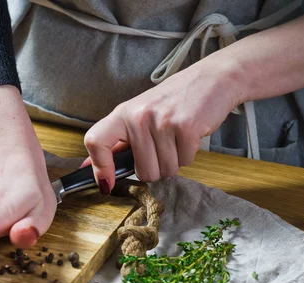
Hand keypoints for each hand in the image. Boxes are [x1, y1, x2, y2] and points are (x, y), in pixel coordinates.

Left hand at [82, 58, 242, 191]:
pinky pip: (185, 162)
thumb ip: (118, 141)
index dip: (99, 167)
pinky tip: (190, 135)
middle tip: (165, 148)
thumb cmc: (174, 99)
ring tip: (177, 138)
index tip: (106, 184)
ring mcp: (162, 122)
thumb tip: (89, 165)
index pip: (96, 141)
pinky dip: (189, 154)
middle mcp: (139, 117)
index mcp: (123, 113)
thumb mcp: (140, 114)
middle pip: (143, 172)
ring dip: (175, 162)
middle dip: (157, 169)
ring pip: (165, 170)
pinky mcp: (186, 127)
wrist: (213, 78)